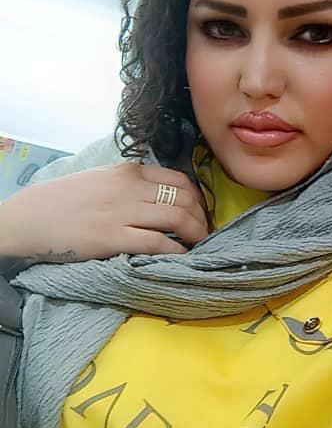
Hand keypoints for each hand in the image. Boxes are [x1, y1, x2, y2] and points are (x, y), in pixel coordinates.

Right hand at [0, 163, 208, 263]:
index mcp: (128, 171)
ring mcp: (122, 212)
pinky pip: (158, 242)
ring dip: (196, 233)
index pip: (179, 178)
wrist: (30, 218)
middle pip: (184, 198)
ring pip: (177, 217)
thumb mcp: (102, 179)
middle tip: (206, 230)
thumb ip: (131, 183)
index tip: (201, 210)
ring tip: (199, 243)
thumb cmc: (65, 199)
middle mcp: (130, 188)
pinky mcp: (113, 238)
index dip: (198, 197)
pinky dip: (177, 249)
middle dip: (202, 216)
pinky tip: (181, 255)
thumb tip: (161, 195)